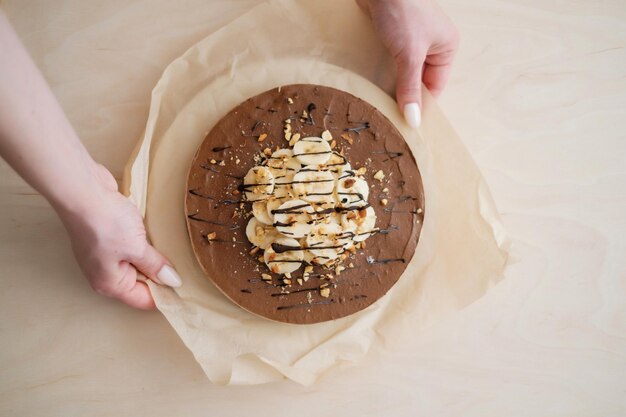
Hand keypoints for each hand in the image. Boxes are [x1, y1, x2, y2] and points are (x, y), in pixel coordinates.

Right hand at [57, 163, 181, 309]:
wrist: (82, 189)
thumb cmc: (106, 222)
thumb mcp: (136, 247)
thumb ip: (154, 265)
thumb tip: (172, 282)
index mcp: (109, 284)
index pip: (143, 300)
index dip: (165, 296)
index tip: (189, 289)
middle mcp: (105, 273)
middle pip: (140, 283)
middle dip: (161, 276)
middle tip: (188, 269)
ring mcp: (105, 254)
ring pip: (137, 263)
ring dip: (153, 258)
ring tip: (177, 254)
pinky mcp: (107, 237)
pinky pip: (131, 247)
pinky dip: (144, 245)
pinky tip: (158, 238)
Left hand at [357, 0, 459, 126]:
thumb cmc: (402, 11)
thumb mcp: (409, 55)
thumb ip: (410, 88)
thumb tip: (414, 120)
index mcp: (446, 47)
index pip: (436, 86)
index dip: (422, 106)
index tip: (407, 125)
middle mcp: (431, 44)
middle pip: (418, 81)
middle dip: (405, 97)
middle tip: (390, 119)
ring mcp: (410, 39)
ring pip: (402, 72)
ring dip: (391, 86)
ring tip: (380, 106)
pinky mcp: (390, 36)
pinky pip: (389, 62)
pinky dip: (381, 74)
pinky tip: (371, 87)